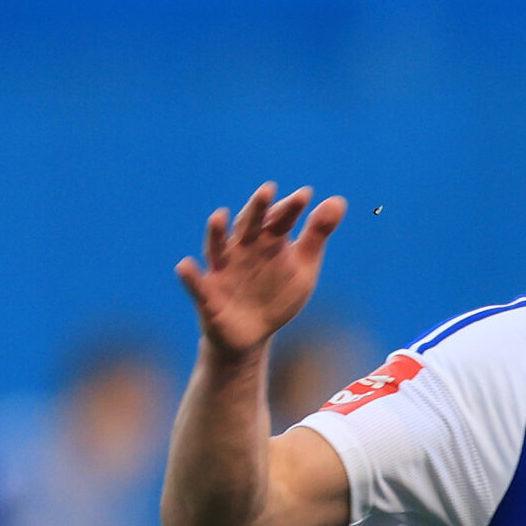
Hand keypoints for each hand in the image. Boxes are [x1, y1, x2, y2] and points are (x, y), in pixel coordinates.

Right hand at [175, 183, 346, 356]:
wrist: (253, 334)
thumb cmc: (277, 294)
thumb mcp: (303, 266)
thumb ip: (317, 234)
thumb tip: (339, 200)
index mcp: (267, 242)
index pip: (279, 220)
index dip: (290, 208)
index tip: (306, 195)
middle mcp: (243, 250)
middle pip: (249, 226)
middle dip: (257, 210)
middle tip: (268, 190)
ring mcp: (223, 270)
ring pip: (218, 248)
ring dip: (217, 233)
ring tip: (220, 216)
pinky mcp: (208, 295)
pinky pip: (196, 285)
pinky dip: (190, 276)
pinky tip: (186, 266)